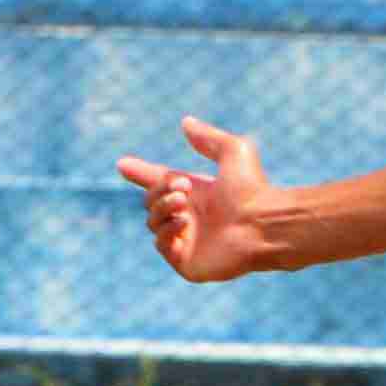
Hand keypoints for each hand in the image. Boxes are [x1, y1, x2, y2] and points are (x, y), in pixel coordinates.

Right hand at [114, 117, 274, 282]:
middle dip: (160, 190)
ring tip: (184, 202)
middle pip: (151, 201)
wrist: (263, 222)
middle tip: (183, 187)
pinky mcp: (187, 263)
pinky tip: (183, 222)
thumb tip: (186, 122)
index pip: (160, 183)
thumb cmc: (254, 188)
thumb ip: (208, 138)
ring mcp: (187, 241)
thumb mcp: (232, 151)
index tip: (122, 164)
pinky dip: (166, 230)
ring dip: (163, 208)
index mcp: (197, 194)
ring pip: (152, 222)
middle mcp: (190, 218)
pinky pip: (161, 245)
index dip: (141, 173)